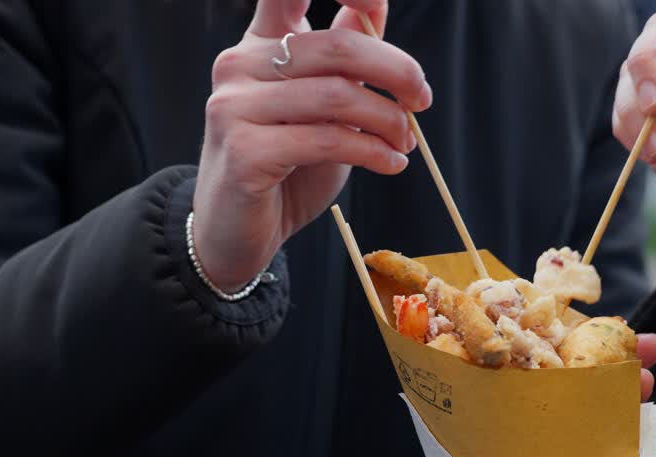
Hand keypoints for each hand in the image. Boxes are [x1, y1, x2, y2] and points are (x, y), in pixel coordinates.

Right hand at [193, 0, 431, 289]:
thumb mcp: (322, 110)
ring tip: (405, 143)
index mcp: (258, 45)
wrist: (237, 235)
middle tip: (421, 101)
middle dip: (396, 71)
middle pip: (337, 45)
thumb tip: (371, 9)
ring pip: (336, 94)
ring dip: (388, 120)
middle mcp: (239, 65)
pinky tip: (391, 164)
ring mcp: (235, 106)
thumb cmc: (286, 171)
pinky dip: (371, 151)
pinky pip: (326, 139)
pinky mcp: (243, 150)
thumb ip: (342, 63)